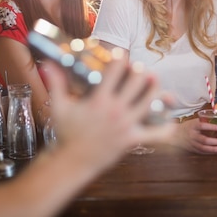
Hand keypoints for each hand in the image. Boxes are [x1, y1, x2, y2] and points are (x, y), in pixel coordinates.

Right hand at [45, 53, 173, 168]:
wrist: (73, 162)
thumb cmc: (67, 134)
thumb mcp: (59, 106)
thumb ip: (56, 83)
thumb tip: (47, 63)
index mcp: (99, 100)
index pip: (116, 71)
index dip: (121, 59)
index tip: (121, 55)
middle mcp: (115, 110)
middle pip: (138, 81)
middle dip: (140, 71)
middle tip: (138, 69)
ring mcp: (126, 125)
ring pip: (151, 101)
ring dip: (154, 89)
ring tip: (152, 82)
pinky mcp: (133, 139)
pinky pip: (157, 134)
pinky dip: (166, 128)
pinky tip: (169, 120)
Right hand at [176, 118, 216, 153]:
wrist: (175, 135)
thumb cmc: (188, 126)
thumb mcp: (194, 121)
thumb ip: (204, 121)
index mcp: (192, 126)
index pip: (202, 126)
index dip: (211, 127)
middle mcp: (192, 135)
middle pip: (204, 140)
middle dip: (216, 141)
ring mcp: (192, 144)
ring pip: (204, 148)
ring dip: (215, 149)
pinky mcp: (193, 150)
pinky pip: (204, 152)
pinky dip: (212, 152)